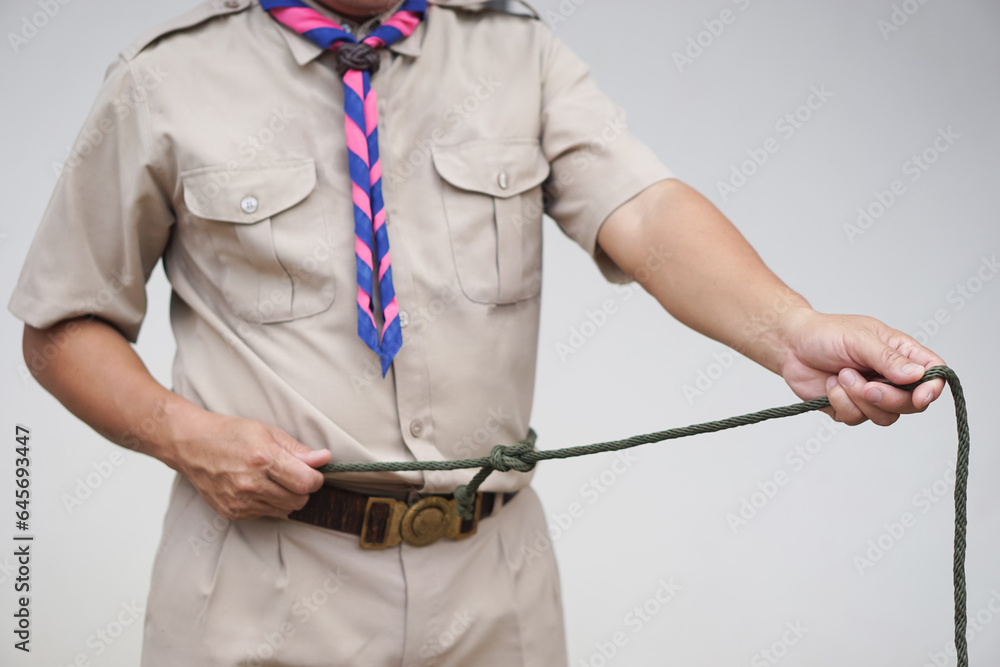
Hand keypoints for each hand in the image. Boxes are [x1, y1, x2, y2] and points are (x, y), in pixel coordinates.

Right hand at [165, 407, 330, 519]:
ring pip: (284, 511)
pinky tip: (256, 488)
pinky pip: (265, 515)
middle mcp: (251, 484)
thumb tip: (324, 458)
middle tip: (291, 475)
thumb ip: (297, 449)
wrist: (190, 445)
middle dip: (302, 489)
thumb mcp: (266, 432)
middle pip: (298, 500)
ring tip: (272, 479)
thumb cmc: (229, 434)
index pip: (306, 483)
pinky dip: (268, 504)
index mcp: (263, 459)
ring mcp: (240, 501)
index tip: (312, 472)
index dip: (315, 479)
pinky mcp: (232, 513)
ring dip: (286, 497)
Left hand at [776, 310, 946, 425]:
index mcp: (901, 354)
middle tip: (867, 386)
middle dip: (889, 399)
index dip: (933, 388)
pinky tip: (830, 385)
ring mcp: (871, 396)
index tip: (921, 396)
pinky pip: (856, 419)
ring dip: (860, 399)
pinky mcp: (850, 408)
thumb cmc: (825, 334)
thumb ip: (887, 358)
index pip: (933, 374)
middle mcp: (891, 377)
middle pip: (912, 404)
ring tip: (842, 375)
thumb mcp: (858, 339)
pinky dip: (841, 403)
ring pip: (885, 416)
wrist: (790, 346)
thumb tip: (917, 375)